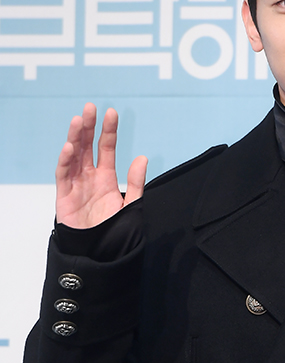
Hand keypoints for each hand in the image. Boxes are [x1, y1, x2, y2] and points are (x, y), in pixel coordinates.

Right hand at [55, 102, 146, 227]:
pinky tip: (70, 147)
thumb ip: (136, 183)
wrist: (99, 253)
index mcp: (106, 178)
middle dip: (88, 127)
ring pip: (73, 156)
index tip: (112, 113)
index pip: (106, 149)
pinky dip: (65, 160)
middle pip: (87, 147)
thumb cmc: (114, 232)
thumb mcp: (130, 205)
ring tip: (78, 120)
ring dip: (75, 137)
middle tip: (90, 108)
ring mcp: (76, 185)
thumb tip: (142, 158)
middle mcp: (89, 177)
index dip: (108, 132)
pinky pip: (63, 175)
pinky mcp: (64, 195)